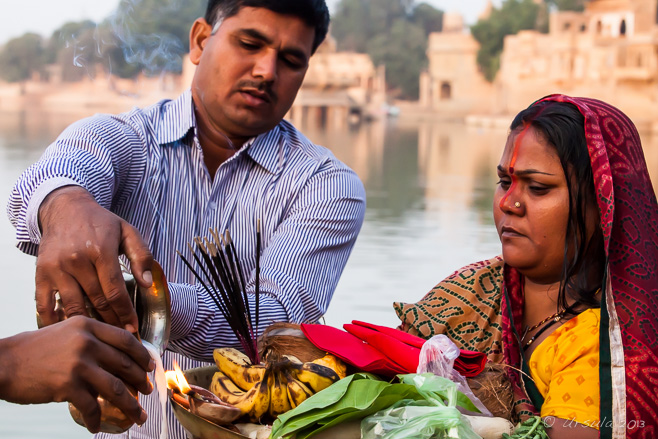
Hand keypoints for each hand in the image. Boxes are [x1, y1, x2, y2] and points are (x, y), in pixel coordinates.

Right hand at [0, 317, 154, 432]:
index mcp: (88, 326)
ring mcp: (78, 363)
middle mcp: (86, 342)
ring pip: (115, 388)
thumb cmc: (33, 350)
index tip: (150, 366)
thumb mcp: (66, 332)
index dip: (141, 355)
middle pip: (125, 364)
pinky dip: (95, 419)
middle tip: (148, 390)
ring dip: (130, 405)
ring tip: (138, 415)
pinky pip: (91, 406)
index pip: (125, 339)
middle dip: (140, 381)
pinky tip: (96, 426)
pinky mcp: (68, 385)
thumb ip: (91, 339)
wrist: (3, 363)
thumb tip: (118, 357)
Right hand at [36, 186, 153, 330]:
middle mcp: (77, 260)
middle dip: (112, 322)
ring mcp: (56, 268)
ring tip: (102, 337)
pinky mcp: (41, 273)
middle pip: (97, 301)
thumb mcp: (127, 231)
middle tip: (122, 336)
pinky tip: (69, 330)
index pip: (115, 290)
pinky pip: (46, 304)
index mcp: (100, 250)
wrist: (65, 209)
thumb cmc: (100, 223)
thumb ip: (142, 255)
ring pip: (74, 306)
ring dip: (89, 324)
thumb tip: (147, 283)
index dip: (125, 312)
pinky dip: (56, 320)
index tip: (133, 328)